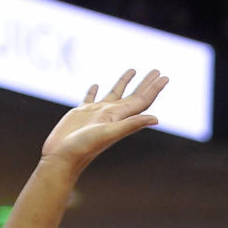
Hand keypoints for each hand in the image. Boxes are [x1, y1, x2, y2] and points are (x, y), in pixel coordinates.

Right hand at [41, 69, 168, 174]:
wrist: (63, 157)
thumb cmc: (85, 146)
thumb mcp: (110, 132)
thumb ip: (131, 124)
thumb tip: (157, 119)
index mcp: (119, 116)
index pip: (142, 100)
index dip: (154, 88)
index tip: (165, 76)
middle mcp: (111, 114)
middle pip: (133, 95)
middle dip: (145, 83)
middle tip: (157, 70)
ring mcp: (96, 113)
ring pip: (114, 93)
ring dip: (124, 82)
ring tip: (133, 70)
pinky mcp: (80, 113)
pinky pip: (90, 98)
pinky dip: (94, 90)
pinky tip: (96, 85)